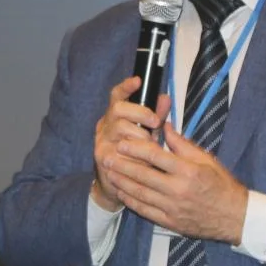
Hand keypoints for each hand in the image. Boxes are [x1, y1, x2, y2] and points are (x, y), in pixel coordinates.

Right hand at [93, 76, 171, 212]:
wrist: (117, 185)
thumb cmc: (135, 155)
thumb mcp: (147, 133)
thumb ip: (155, 115)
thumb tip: (165, 98)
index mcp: (115, 116)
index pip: (117, 96)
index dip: (126, 87)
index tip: (138, 81)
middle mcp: (105, 125)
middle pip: (119, 109)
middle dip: (140, 112)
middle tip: (155, 121)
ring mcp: (101, 140)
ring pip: (120, 128)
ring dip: (140, 136)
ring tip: (150, 146)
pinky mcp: (102, 156)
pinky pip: (120, 149)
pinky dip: (135, 155)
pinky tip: (143, 161)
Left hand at [107, 120, 248, 243]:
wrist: (234, 216)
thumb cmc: (221, 184)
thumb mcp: (207, 159)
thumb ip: (183, 144)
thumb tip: (164, 127)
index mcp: (188, 171)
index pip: (155, 156)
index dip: (136, 148)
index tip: (122, 142)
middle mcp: (178, 190)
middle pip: (143, 175)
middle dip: (122, 165)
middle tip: (106, 157)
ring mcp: (173, 208)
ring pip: (140, 194)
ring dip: (122, 183)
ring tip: (109, 173)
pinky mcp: (170, 222)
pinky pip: (145, 211)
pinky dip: (131, 201)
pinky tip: (122, 192)